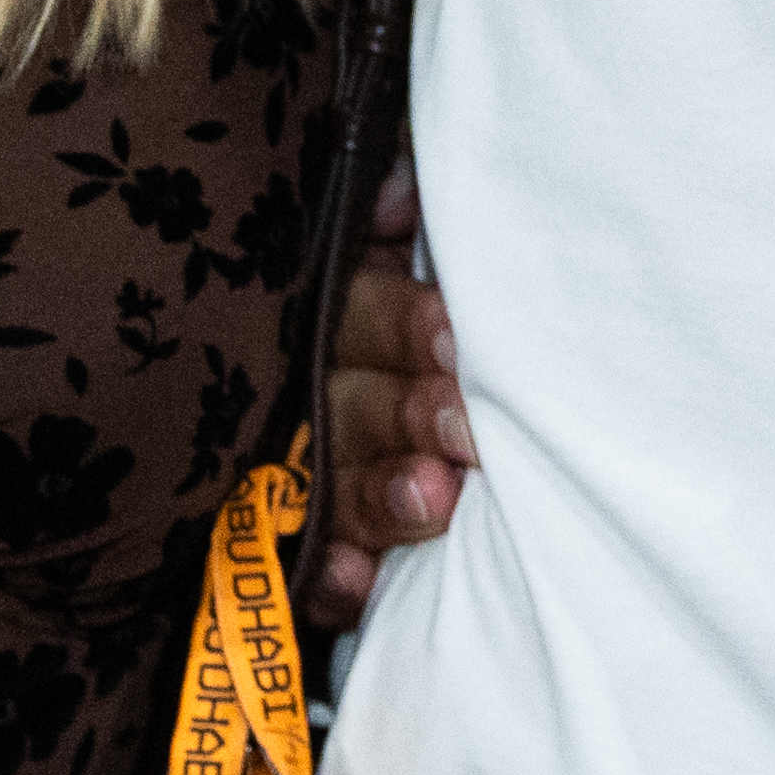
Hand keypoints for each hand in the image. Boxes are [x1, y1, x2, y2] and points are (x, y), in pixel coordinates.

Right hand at [320, 185, 468, 623]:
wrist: (422, 418)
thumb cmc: (437, 326)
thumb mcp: (403, 252)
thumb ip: (396, 217)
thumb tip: (399, 192)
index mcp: (352, 315)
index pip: (372, 314)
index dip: (410, 324)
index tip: (456, 339)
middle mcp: (326, 391)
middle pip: (359, 400)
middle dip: (411, 414)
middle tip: (465, 429)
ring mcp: (314, 471)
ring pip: (344, 482)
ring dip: (383, 494)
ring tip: (434, 499)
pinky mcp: (310, 545)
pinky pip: (315, 567)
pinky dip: (333, 578)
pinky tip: (357, 582)